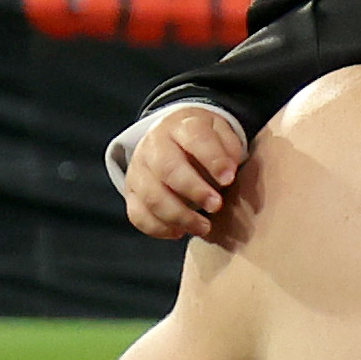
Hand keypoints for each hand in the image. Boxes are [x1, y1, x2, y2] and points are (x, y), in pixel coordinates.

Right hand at [122, 108, 250, 243]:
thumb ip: (229, 147)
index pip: (194, 138)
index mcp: (180, 127)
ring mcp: (139, 169)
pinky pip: (137, 214)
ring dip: (178, 216)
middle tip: (216, 205)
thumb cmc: (201, 140)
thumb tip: (229, 169)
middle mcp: (154, 146)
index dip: (212, 159)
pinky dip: (158, 228)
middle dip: (193, 190)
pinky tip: (179, 232)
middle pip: (167, 168)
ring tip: (204, 227)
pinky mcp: (131, 192)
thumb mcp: (220, 132)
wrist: (171, 137)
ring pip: (151, 195)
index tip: (229, 178)